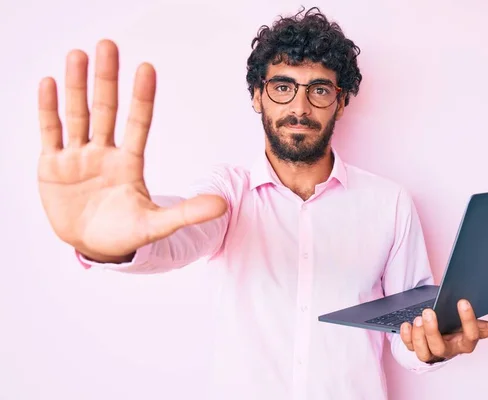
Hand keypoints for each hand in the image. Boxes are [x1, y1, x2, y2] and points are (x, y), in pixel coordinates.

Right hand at [37, 39, 227, 261]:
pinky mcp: (53, 165)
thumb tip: (223, 205)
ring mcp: (78, 157)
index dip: (142, 98)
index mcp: (129, 163)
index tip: (147, 68)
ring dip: (76, 86)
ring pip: (77, 114)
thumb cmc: (125, 234)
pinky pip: (51, 132)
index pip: (138, 123)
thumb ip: (186, 213)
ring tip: (78, 55)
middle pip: (106, 110)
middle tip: (108, 45)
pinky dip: (48, 109)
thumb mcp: (155, 225)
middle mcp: (104, 153)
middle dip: (106, 79)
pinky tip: (49, 83)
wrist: (93, 247)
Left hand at [399, 299, 487, 363]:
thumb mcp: (479, 327)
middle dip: (433, 330)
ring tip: (417, 318)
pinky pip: (408, 346)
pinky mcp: (415, 348)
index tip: (463, 301)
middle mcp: (447, 350)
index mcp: (465, 343)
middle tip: (429, 311)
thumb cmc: (460, 331)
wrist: (442, 339)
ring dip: (418, 335)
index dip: (467, 320)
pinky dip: (406, 336)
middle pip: (440, 347)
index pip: (470, 336)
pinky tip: (406, 323)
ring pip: (423, 351)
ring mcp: (430, 351)